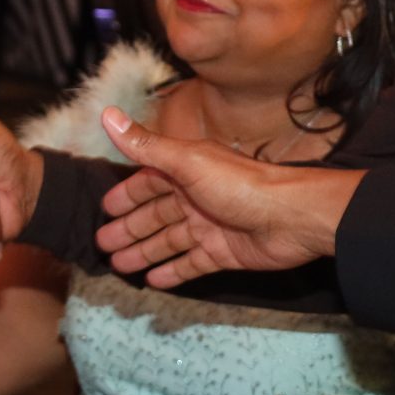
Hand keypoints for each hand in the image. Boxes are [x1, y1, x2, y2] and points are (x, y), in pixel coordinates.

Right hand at [90, 107, 360, 286]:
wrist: (292, 218)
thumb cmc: (241, 185)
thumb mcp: (187, 161)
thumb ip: (145, 144)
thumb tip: (107, 113)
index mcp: (187, 171)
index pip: (148, 182)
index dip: (126, 195)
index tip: (103, 209)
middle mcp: (197, 197)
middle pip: (155, 215)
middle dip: (129, 229)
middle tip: (102, 245)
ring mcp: (210, 227)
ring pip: (169, 241)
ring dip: (144, 252)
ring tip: (118, 266)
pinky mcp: (224, 253)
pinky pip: (192, 263)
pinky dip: (173, 271)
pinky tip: (153, 281)